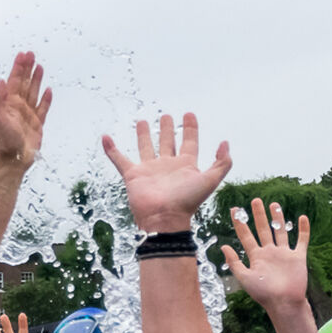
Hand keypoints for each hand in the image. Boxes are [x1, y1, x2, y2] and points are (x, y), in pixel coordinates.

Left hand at [0, 51, 52, 169]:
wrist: (13, 160)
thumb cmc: (4, 142)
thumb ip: (0, 99)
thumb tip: (0, 81)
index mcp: (9, 104)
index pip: (15, 81)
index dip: (19, 67)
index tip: (23, 55)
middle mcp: (18, 107)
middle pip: (25, 83)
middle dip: (28, 68)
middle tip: (31, 55)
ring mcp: (28, 115)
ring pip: (34, 92)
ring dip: (37, 79)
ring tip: (40, 67)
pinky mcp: (37, 124)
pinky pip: (43, 108)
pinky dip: (46, 99)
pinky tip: (48, 90)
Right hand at [103, 112, 232, 232]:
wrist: (164, 219)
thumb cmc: (187, 202)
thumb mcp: (210, 180)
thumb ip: (222, 163)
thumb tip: (225, 142)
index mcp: (185, 166)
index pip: (189, 141)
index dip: (190, 128)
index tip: (189, 114)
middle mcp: (167, 166)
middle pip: (167, 142)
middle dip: (167, 129)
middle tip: (166, 116)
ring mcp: (149, 170)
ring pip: (146, 147)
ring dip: (144, 135)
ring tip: (142, 122)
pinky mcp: (133, 176)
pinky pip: (119, 159)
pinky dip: (112, 150)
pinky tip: (105, 138)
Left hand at [221, 199, 310, 309]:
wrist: (284, 303)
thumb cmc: (263, 294)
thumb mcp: (245, 278)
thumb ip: (234, 262)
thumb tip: (223, 246)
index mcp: (256, 257)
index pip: (246, 236)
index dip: (240, 223)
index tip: (234, 209)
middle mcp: (269, 253)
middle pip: (262, 229)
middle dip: (258, 215)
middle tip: (255, 200)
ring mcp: (284, 254)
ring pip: (280, 231)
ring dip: (278, 218)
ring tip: (274, 204)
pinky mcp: (298, 257)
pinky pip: (301, 240)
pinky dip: (303, 230)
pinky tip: (302, 217)